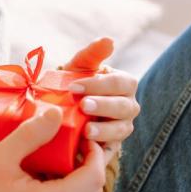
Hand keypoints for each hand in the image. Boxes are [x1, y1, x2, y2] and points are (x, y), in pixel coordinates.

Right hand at [0, 107, 107, 191]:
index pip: (93, 178)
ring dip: (76, 183)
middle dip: (88, 167)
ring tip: (57, 160)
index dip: (95, 154)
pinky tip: (44, 180)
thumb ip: (32, 134)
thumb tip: (56, 114)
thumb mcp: (1, 157)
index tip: (85, 136)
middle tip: (74, 145)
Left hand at [65, 37, 139, 157]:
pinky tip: (86, 150)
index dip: (100, 85)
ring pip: (121, 130)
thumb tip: (109, 40)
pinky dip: (100, 151)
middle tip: (83, 106)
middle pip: (124, 107)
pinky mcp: (111, 147)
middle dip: (104, 106)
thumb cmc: (75, 83)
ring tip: (86, 131)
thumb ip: (92, 53)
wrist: (62, 111)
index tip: (75, 87)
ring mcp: (121, 128)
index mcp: (124, 84)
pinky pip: (111, 151)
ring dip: (105, 131)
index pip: (121, 83)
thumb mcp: (79, 67)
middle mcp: (128, 106)